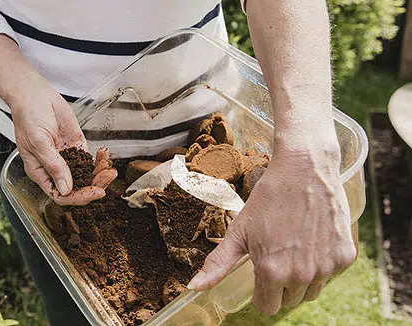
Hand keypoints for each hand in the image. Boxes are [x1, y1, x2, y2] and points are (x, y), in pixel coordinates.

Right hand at [11, 76, 116, 205]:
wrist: (34, 95)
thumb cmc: (28, 117)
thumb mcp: (38, 142)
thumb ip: (53, 165)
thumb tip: (65, 189)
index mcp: (40, 173)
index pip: (60, 195)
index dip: (78, 197)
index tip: (94, 192)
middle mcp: (54, 169)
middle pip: (77, 188)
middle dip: (94, 185)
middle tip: (107, 178)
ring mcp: (66, 158)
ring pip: (86, 175)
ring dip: (99, 174)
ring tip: (110, 168)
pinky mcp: (76, 146)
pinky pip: (90, 159)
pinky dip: (100, 160)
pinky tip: (105, 155)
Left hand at [187, 145, 356, 313]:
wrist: (305, 170)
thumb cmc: (268, 199)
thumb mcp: (239, 231)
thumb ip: (218, 264)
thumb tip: (194, 288)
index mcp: (272, 271)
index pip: (267, 307)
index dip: (261, 292)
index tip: (261, 274)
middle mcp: (301, 275)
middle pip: (289, 301)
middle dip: (281, 284)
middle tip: (277, 254)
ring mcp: (326, 267)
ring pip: (311, 291)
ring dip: (303, 278)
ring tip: (294, 248)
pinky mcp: (345, 257)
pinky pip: (331, 274)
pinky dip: (323, 263)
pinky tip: (313, 240)